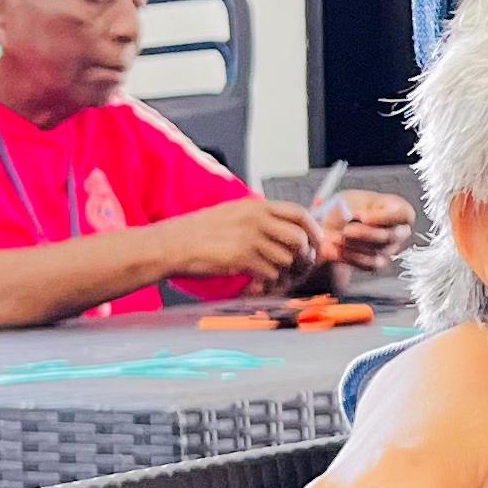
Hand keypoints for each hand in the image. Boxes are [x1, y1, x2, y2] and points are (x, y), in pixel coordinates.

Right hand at [153, 196, 321, 288]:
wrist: (173, 244)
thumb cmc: (199, 231)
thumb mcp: (232, 213)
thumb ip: (259, 217)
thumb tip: (286, 228)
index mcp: (255, 206)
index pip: (298, 213)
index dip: (313, 229)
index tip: (315, 241)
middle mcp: (255, 220)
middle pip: (299, 238)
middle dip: (304, 255)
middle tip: (300, 264)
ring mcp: (249, 239)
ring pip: (287, 258)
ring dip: (286, 271)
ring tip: (276, 275)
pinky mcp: (242, 259)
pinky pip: (271, 272)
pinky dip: (270, 280)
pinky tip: (261, 281)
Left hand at [312, 190, 414, 271]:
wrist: (331, 227)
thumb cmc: (346, 209)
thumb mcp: (351, 200)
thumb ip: (361, 207)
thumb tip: (366, 217)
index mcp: (396, 208)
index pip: (404, 214)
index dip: (386, 217)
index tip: (364, 217)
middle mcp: (398, 230)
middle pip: (392, 235)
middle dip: (366, 233)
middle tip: (346, 230)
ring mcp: (390, 248)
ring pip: (379, 250)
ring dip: (354, 243)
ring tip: (336, 235)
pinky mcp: (379, 263)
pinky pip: (369, 264)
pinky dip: (351, 256)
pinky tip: (340, 247)